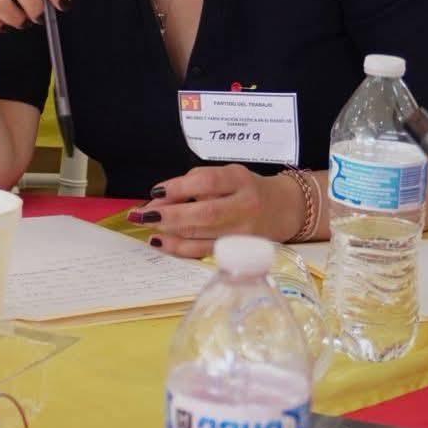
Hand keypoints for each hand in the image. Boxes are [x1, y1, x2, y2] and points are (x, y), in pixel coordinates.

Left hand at [133, 164, 300, 257]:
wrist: (283, 209)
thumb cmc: (245, 189)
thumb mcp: (226, 175)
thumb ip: (194, 184)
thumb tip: (157, 201)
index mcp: (240, 180)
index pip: (208, 182)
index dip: (179, 187)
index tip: (156, 192)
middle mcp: (245, 205)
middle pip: (205, 212)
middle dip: (170, 215)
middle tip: (143, 215)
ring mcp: (244, 231)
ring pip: (203, 234)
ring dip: (169, 233)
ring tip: (147, 227)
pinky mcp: (239, 251)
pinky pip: (204, 251)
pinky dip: (179, 248)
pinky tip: (161, 242)